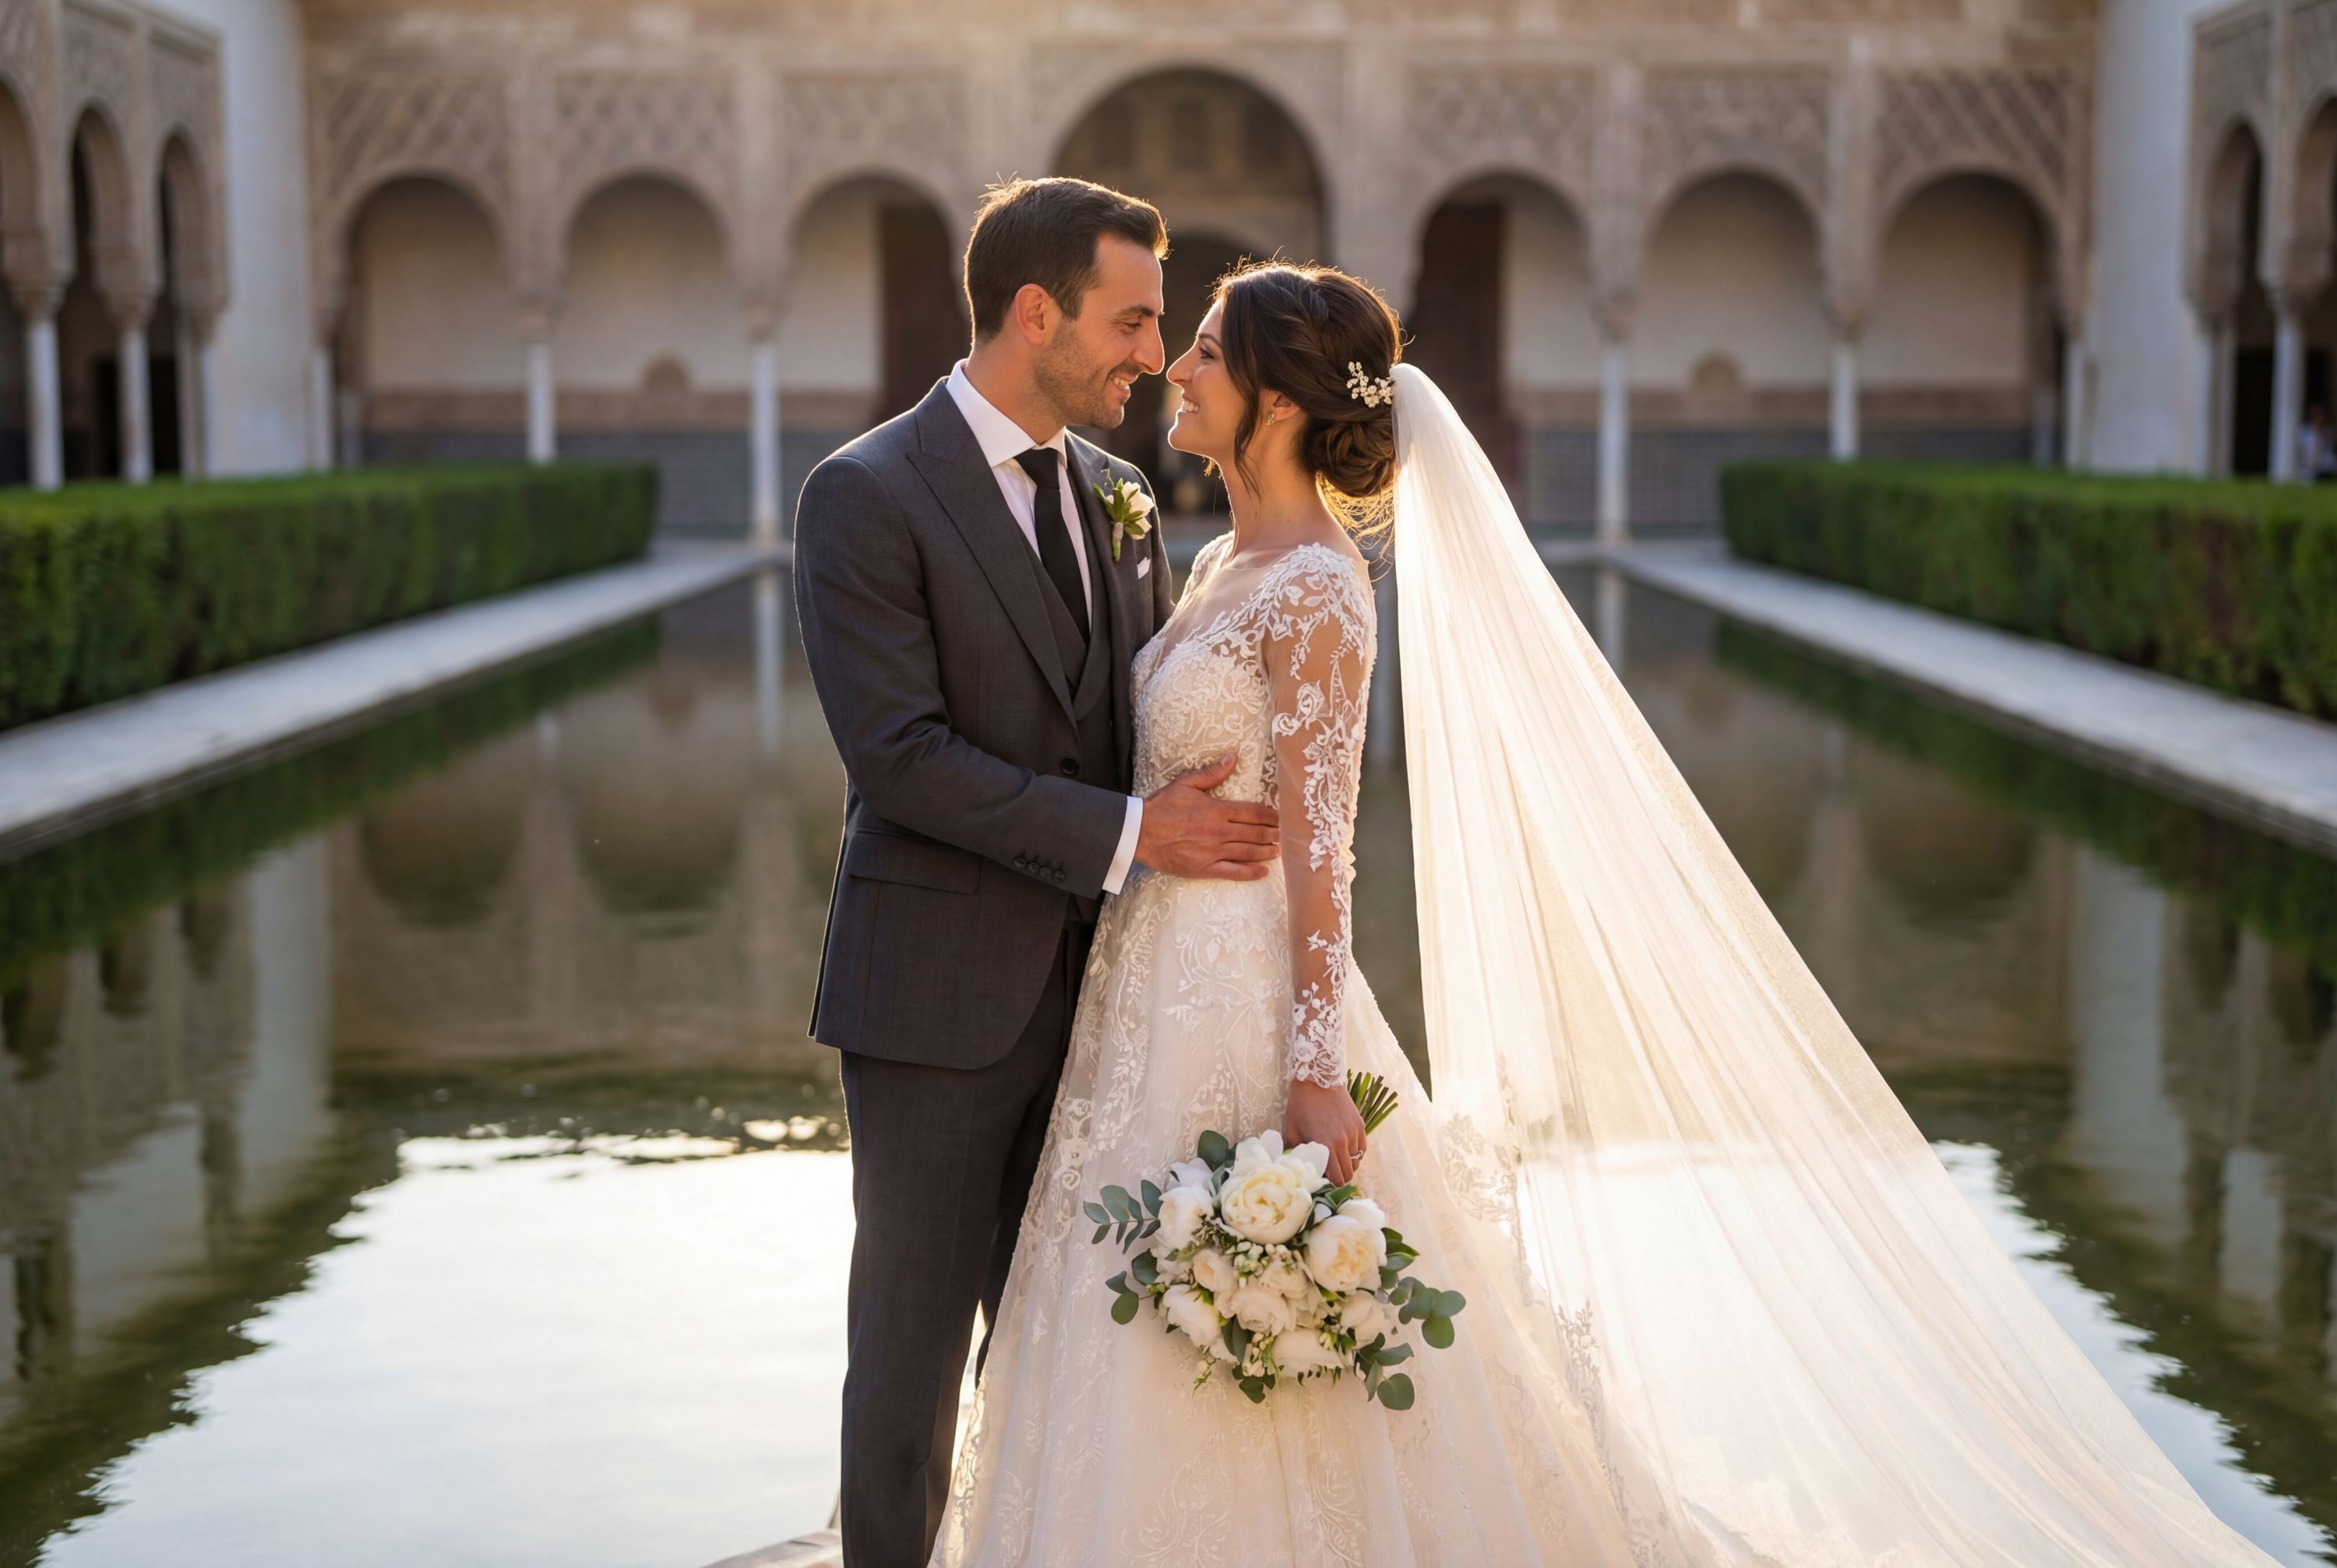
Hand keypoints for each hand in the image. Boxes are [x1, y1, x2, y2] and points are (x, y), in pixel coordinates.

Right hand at [1135, 753, 1278, 880]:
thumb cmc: (1161, 807)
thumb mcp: (1186, 784)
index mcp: (1216, 809)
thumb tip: (1233, 757)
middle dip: (1273, 834)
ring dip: (1266, 851)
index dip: (1270, 815)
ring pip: (1248, 852)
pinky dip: (1251, 873)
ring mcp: (1212, 852)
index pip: (1252, 812)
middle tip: (1285, 835)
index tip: (1281, 817)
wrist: (1138, 832)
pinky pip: (1233, 873)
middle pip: (1254, 833)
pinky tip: (1263, 872)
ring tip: (1278, 850)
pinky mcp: (1204, 868)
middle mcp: (1218, 831)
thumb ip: (1212, 773)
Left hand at [1285, 1077, 1365, 1185]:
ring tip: (1336, 1159)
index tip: (1324, 1181)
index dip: (1331, 1184)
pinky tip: (1344, 1149)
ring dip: (1347, 1165)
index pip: (1337, 1178)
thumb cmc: (1301, 1105)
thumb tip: (1300, 1167)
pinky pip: (1362, 1149)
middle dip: (1340, 1177)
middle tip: (1330, 1173)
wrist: (1318, 1079)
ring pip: (1356, 1162)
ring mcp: (1354, 1133)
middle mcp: (1343, 1142)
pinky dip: (1355, 1153)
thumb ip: (1297, 1152)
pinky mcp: (1360, 1125)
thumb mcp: (1292, 1130)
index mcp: (1325, 1146)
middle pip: (1348, 1174)